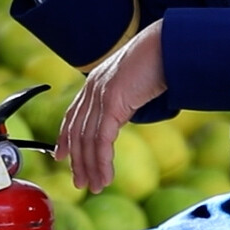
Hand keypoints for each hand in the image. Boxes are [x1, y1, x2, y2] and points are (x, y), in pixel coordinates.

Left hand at [57, 20, 166, 192]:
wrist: (168, 44)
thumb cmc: (159, 60)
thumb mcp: (134, 82)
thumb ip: (123, 98)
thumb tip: (123, 113)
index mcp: (95, 83)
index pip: (72, 116)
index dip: (64, 138)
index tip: (61, 157)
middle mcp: (92, 89)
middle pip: (77, 132)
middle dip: (78, 161)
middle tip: (81, 183)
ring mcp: (100, 94)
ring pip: (87, 140)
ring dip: (90, 167)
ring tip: (95, 185)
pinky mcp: (112, 101)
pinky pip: (101, 139)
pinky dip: (101, 161)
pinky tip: (105, 175)